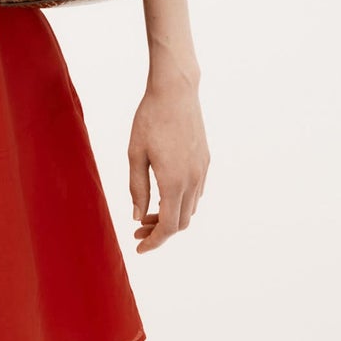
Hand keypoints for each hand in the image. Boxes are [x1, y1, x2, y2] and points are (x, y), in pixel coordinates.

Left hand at [128, 76, 208, 253]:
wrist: (176, 91)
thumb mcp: (135, 154)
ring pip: (190, 208)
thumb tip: (137, 216)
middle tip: (137, 232)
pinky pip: (196, 192)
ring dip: (171, 217)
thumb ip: (137, 188)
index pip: (168, 226)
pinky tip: (164, 195)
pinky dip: (180, 202)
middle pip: (181, 222)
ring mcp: (202, 170)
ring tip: (147, 214)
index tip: (139, 249)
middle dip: (160, 232)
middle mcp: (193, 180)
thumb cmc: (149, 119)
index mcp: (174, 182)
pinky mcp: (205, 161)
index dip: (155, 242)